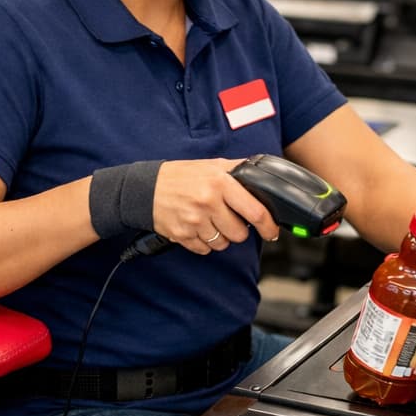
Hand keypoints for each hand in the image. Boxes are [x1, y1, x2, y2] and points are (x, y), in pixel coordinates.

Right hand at [152, 159, 279, 254]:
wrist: (144, 189)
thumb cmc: (180, 176)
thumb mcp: (211, 165)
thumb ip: (238, 170)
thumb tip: (263, 176)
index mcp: (220, 183)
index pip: (255, 211)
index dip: (268, 225)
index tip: (271, 230)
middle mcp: (208, 202)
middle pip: (240, 234)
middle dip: (238, 230)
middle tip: (229, 219)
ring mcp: (195, 221)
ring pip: (223, 244)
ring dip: (221, 237)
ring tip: (210, 221)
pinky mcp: (183, 236)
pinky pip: (205, 249)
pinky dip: (204, 243)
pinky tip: (197, 228)